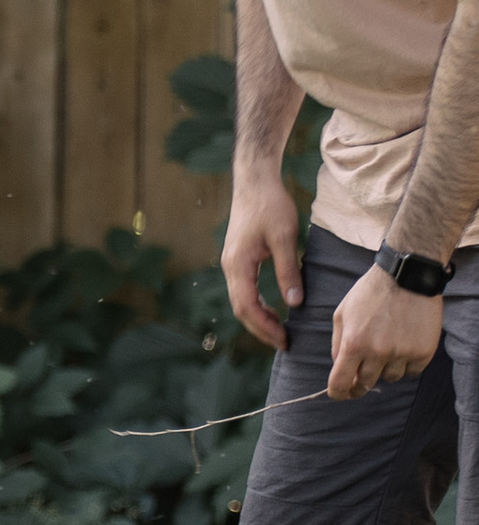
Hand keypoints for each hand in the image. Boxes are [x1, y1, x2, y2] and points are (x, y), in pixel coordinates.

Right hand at [222, 174, 301, 351]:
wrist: (255, 182)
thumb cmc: (270, 205)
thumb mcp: (285, 238)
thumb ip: (288, 271)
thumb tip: (293, 303)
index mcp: (238, 265)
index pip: (247, 307)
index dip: (264, 327)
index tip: (284, 341)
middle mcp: (230, 267)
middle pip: (241, 308)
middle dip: (261, 328)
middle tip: (284, 342)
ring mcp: (232, 263)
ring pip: (241, 300)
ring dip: (259, 317)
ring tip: (280, 329)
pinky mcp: (238, 258)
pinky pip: (245, 290)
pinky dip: (257, 304)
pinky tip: (274, 307)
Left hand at [327, 264, 444, 399]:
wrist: (407, 276)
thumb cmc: (370, 294)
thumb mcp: (342, 314)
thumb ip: (338, 344)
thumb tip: (339, 367)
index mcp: (353, 344)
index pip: (340, 383)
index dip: (338, 393)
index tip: (340, 394)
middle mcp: (378, 352)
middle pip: (366, 384)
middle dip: (360, 383)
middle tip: (361, 376)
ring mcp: (403, 353)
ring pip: (391, 378)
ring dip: (385, 369)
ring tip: (387, 348)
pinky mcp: (424, 351)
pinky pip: (412, 371)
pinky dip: (406, 365)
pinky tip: (404, 347)